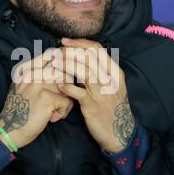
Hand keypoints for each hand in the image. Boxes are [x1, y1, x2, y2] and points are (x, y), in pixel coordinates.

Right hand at [0, 50, 73, 148]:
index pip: (51, 53)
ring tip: (55, 110)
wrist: (9, 130)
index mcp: (25, 68)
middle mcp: (31, 72)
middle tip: (60, 99)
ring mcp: (39, 84)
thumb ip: (38, 75)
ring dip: (66, 100)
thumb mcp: (23, 86)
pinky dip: (63, 112)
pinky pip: (67, 101)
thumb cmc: (20, 110)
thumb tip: (61, 67)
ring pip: (68, 85)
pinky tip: (52, 118)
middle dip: (68, 85)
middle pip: (63, 70)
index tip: (64, 76)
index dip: (63, 63)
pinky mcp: (46, 97)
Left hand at [53, 38, 135, 152]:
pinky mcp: (92, 106)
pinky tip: (58, 84)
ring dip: (67, 65)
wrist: (119, 132)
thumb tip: (82, 57)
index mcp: (115, 72)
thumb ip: (101, 72)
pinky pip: (77, 93)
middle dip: (70, 51)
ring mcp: (102, 93)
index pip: (97, 49)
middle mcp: (110, 80)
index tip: (65, 42)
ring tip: (54, 62)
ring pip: (84, 71)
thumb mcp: (113, 86)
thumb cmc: (112, 108)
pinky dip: (66, 87)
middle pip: (89, 57)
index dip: (79, 43)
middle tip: (56, 51)